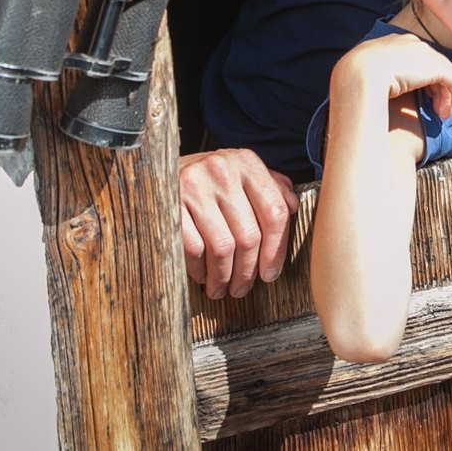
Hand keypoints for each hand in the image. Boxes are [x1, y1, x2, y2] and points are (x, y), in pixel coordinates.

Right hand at [179, 147, 300, 299]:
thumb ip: (270, 187)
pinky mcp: (171, 203)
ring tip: (222, 288)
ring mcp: (194, 186)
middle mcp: (222, 170)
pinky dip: (200, 269)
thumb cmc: (208, 180)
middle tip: (242, 288)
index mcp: (246, 162)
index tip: (270, 273)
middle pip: (249, 235)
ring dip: (224, 277)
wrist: (158, 170)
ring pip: (222, 247)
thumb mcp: (241, 174)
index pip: (274, 212)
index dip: (276, 250)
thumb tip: (293, 207)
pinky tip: (202, 275)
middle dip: (248, 271)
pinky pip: (194, 249)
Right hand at [342, 30, 451, 120]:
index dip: (420, 75)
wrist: (359, 76)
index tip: (420, 93)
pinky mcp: (435, 67)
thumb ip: (372, 74)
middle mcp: (411, 43)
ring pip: (443, 72)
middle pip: (432, 63)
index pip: (415, 56)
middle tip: (436, 107)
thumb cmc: (354, 78)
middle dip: (436, 86)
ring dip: (446, 93)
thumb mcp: (361, 71)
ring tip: (443, 112)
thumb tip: (370, 86)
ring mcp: (424, 53)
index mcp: (393, 42)